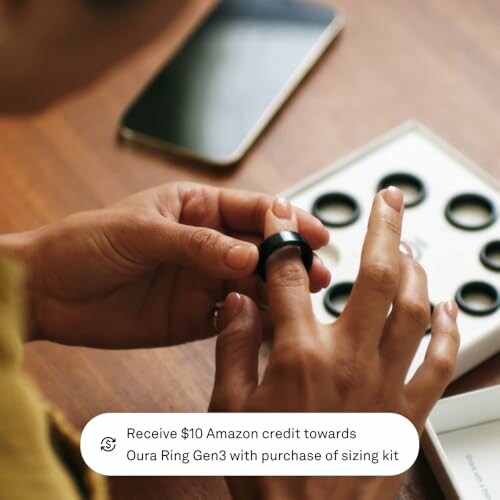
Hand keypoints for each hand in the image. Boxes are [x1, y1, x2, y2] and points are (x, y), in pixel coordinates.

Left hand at [0, 182, 329, 346]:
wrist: (48, 293)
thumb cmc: (84, 244)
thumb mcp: (140, 231)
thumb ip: (196, 243)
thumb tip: (247, 253)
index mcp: (195, 209)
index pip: (251, 209)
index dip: (286, 219)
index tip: (314, 232)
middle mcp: (205, 244)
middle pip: (260, 249)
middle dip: (290, 260)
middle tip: (317, 274)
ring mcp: (202, 280)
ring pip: (252, 284)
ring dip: (277, 292)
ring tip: (302, 303)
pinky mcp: (194, 315)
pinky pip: (233, 316)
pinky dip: (253, 321)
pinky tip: (271, 325)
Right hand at [209, 188, 459, 499]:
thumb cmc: (267, 476)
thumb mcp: (229, 411)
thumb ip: (233, 347)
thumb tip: (238, 300)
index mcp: (298, 357)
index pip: (290, 277)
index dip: (283, 237)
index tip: (281, 214)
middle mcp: (349, 361)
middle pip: (377, 275)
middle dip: (384, 227)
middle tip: (390, 198)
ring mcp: (386, 385)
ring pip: (416, 309)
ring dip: (419, 269)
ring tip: (412, 245)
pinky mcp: (408, 413)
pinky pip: (441, 362)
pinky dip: (452, 331)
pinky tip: (452, 308)